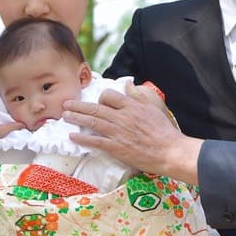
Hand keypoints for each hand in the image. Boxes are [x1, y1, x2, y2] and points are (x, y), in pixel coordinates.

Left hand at [63, 88, 202, 183]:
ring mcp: (118, 132)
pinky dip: (83, 138)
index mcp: (131, 106)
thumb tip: (128, 85)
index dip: (99, 98)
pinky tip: (73, 136)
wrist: (170, 151)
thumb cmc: (164, 131)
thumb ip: (138, 96)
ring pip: (93, 122)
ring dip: (76, 118)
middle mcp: (122, 117)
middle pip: (95, 108)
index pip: (109, 96)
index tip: (94, 101)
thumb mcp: (153, 108)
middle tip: (66, 104)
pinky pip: (96, 141)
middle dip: (78, 105)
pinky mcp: (117, 147)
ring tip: (65, 116)